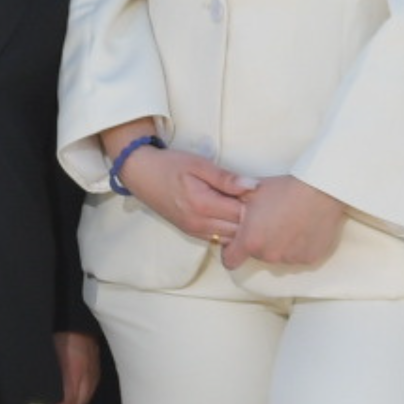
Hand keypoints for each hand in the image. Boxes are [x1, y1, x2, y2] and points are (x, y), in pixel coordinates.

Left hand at [43, 331, 103, 403]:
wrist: (72, 313)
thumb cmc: (58, 333)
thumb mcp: (46, 357)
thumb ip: (44, 377)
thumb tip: (39, 395)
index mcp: (75, 374)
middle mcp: (87, 376)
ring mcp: (93, 372)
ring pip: (84, 400)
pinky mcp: (95, 368)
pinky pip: (89, 391)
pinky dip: (78, 400)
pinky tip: (70, 400)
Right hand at [119, 143, 255, 245]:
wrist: (141, 175)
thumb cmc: (170, 165)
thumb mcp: (199, 165)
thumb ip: (226, 178)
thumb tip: (254, 186)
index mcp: (203, 206)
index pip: (242, 214)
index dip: (255, 205)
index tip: (261, 192)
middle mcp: (199, 224)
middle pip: (239, 231)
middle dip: (252, 219)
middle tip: (259, 201)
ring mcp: (195, 231)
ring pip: (230, 238)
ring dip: (241, 226)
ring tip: (246, 207)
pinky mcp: (192, 232)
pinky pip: (219, 237)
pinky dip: (230, 229)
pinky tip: (233, 213)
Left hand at [216, 174, 346, 272]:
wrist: (320, 189)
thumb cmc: (284, 188)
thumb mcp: (251, 192)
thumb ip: (233, 205)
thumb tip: (220, 208)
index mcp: (250, 241)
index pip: (230, 260)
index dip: (232, 250)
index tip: (238, 240)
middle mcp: (269, 255)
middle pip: (257, 255)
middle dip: (261, 242)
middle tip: (271, 221)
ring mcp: (291, 259)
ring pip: (280, 256)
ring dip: (281, 245)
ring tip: (290, 222)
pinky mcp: (310, 258)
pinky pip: (300, 256)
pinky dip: (300, 246)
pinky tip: (305, 227)